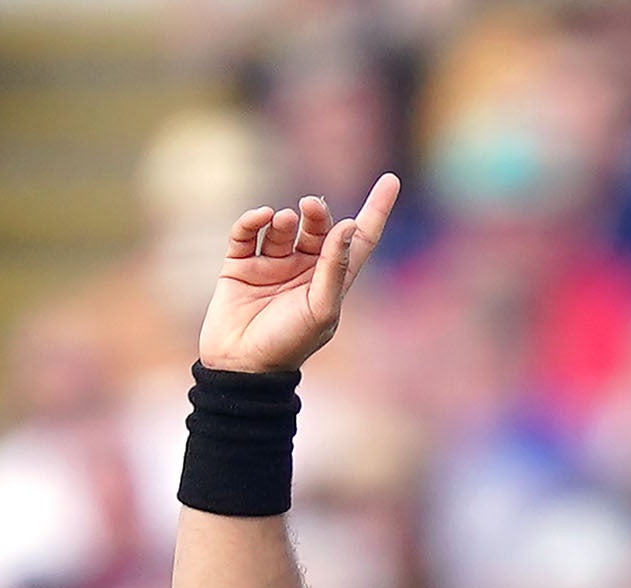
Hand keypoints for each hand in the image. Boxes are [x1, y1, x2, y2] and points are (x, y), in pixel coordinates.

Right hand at [198, 174, 398, 375]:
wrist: (243, 367)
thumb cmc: (289, 344)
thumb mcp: (320, 309)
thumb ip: (334, 269)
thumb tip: (348, 227)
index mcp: (332, 281)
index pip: (360, 239)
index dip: (376, 210)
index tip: (391, 179)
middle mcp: (304, 269)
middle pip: (318, 228)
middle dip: (317, 215)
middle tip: (311, 206)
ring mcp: (271, 265)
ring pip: (282, 228)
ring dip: (285, 220)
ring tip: (284, 221)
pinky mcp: (239, 265)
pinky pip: (246, 233)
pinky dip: (252, 221)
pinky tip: (261, 217)